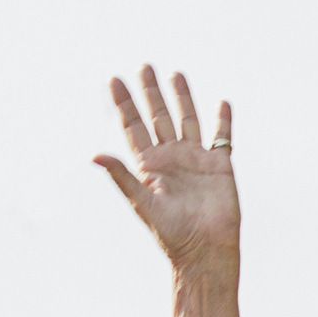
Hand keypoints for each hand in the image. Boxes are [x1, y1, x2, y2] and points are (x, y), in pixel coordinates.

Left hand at [94, 66, 237, 270]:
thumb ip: (121, 176)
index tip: (114, 80)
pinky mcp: (220, 166)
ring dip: (182, 98)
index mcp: (149, 165)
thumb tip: (95, 155)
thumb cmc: (172, 233)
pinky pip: (221, 137)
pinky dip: (223, 120)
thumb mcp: (143, 203)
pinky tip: (221, 103)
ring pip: (187, 120)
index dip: (123, 103)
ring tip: (175, 75)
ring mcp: (195, 160)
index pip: (132, 126)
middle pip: (158, 117)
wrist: (206, 250)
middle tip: (143, 66)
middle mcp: (170, 158)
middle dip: (150, 92)